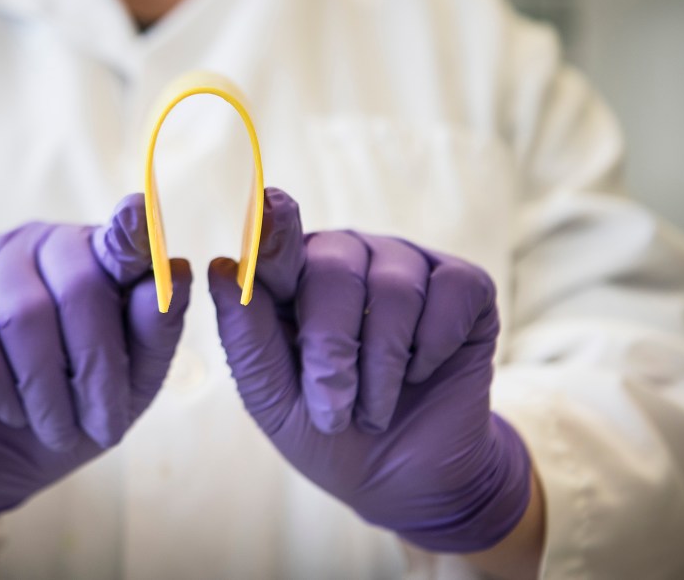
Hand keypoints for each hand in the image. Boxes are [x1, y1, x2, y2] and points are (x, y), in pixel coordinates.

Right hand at [0, 194, 191, 534]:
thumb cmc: (69, 411)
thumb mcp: (127, 386)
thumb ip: (154, 332)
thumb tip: (179, 270)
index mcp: (96, 256)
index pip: (121, 236)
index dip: (132, 232)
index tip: (141, 218)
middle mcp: (40, 244)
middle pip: (78, 284)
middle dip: (97, 368)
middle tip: (104, 429)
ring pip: (23, 314)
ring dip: (47, 389)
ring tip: (56, 430)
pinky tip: (10, 410)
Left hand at [209, 188, 531, 551]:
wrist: (404, 476)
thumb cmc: (328, 433)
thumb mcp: (274, 399)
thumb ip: (246, 337)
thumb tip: (221, 266)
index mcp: (290, 277)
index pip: (276, 242)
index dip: (273, 230)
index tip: (267, 207)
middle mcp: (347, 257)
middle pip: (335, 267)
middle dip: (331, 347)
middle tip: (333, 410)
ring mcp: (405, 265)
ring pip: (396, 287)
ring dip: (383, 365)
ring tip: (374, 411)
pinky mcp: (463, 284)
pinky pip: (453, 290)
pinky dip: (435, 345)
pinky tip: (421, 373)